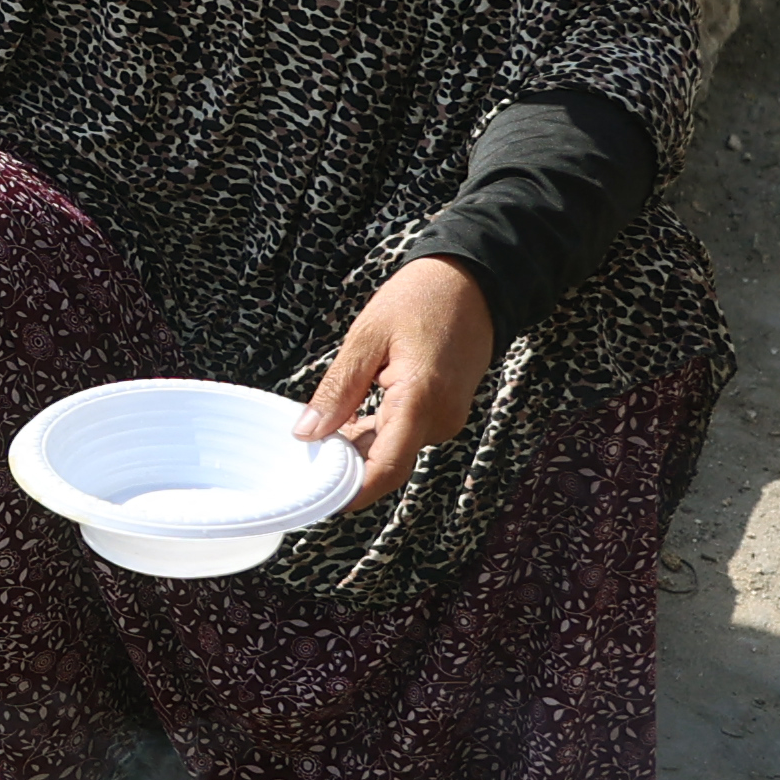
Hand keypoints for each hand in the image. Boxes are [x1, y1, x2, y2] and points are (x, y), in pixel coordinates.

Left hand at [301, 255, 496, 506]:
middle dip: (346, 464)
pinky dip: (377, 432)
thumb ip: (337, 390)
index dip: (352, 492)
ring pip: (394, 449)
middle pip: (386, 461)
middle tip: (303, 450)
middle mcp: (440, 419)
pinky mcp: (446, 412)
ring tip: (323, 425)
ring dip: (360, 445)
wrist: (476, 280)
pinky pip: (406, 434)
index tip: (318, 500)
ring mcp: (447, 417)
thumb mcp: (366, 337)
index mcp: (419, 400)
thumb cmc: (422, 297)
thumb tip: (306, 434)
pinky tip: (351, 417)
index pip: (386, 469)